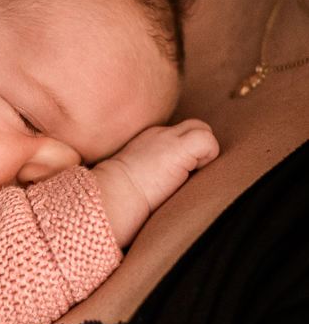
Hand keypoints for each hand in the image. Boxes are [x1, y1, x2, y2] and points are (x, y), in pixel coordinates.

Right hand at [92, 119, 218, 246]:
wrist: (114, 194)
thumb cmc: (122, 196)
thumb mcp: (134, 177)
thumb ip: (151, 171)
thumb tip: (167, 184)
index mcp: (147, 142)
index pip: (176, 136)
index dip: (184, 154)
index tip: (176, 176)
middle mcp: (158, 135)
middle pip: (191, 127)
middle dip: (198, 148)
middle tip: (191, 173)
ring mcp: (168, 138)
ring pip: (201, 128)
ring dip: (204, 151)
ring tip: (192, 174)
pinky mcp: (179, 147)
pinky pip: (206, 138)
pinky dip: (209, 154)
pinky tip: (194, 172)